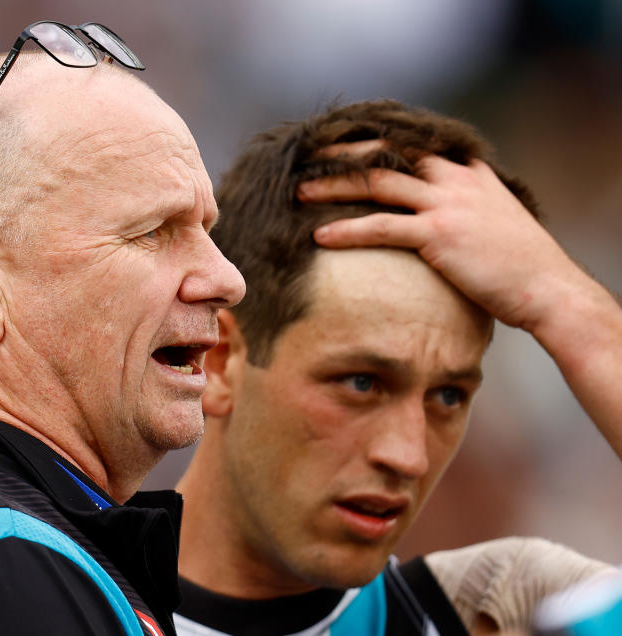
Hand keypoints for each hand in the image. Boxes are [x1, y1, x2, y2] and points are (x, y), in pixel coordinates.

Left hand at [300, 155, 621, 449]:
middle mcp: (455, 178)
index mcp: (466, 171)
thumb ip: (463, 202)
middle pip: (387, 153)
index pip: (410, 142)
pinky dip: (347, 230)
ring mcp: (447, 203)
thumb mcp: (492, 217)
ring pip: (377, 184)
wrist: (546, 287)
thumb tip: (429, 212)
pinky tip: (321, 235)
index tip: (337, 143)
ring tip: (299, 191)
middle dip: (342, 153)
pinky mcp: (439, 233)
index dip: (371, 141)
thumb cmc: (517, 262)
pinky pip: (382, 227)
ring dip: (333, 186)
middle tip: (306, 156)